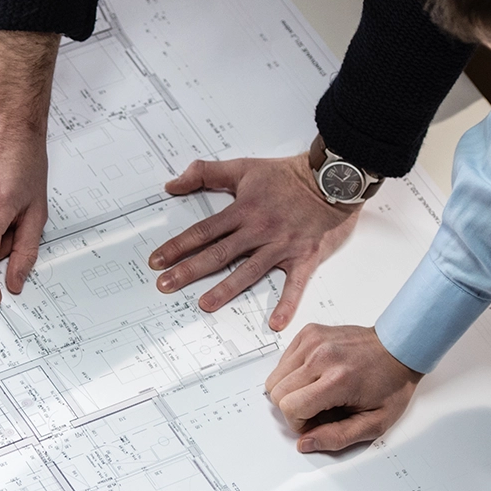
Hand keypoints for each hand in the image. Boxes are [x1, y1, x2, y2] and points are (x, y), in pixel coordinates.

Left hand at [148, 153, 361, 330]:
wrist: (332, 177)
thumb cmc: (290, 175)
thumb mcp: (243, 167)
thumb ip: (206, 172)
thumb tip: (173, 184)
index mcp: (243, 210)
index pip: (202, 231)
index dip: (177, 246)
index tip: (157, 261)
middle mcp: (259, 230)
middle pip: (218, 253)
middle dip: (189, 270)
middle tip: (166, 285)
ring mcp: (281, 246)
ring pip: (248, 271)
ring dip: (225, 289)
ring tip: (204, 304)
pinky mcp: (305, 257)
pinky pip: (295, 285)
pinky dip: (287, 305)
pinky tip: (275, 323)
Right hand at [265, 324, 422, 452]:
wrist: (398, 348)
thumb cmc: (390, 384)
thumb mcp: (374, 422)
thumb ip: (338, 437)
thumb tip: (306, 442)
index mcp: (338, 380)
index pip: (291, 407)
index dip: (299, 423)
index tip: (315, 421)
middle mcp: (322, 356)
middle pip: (277, 392)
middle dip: (292, 408)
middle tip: (317, 407)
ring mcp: (313, 341)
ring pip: (275, 377)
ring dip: (290, 390)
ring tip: (316, 390)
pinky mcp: (309, 332)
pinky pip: (282, 361)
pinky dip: (292, 372)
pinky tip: (315, 375)